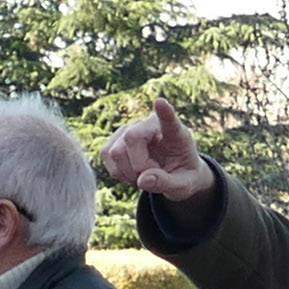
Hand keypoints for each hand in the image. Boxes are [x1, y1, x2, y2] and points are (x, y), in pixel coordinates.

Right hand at [98, 95, 213, 203]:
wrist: (172, 173)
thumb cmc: (182, 176)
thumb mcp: (183, 186)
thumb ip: (166, 183)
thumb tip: (142, 179)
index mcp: (175, 133)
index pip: (169, 119)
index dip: (164, 111)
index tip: (160, 102)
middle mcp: (150, 124)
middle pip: (131, 137)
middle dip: (138, 165)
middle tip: (153, 175)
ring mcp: (130, 129)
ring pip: (115, 150)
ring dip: (127, 172)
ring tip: (144, 174)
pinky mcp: (115, 139)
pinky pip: (105, 155)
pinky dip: (117, 172)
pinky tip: (132, 173)